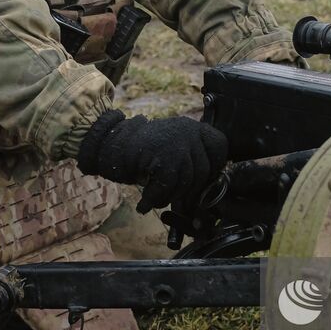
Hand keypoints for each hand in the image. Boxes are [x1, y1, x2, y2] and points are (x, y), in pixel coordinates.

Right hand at [76, 110, 227, 212]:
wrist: (110, 145)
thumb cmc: (144, 153)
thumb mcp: (173, 150)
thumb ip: (191, 164)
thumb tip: (207, 196)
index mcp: (195, 127)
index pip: (219, 148)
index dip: (214, 167)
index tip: (203, 180)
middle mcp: (189, 131)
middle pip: (203, 171)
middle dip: (189, 191)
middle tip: (175, 200)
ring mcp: (178, 143)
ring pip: (187, 182)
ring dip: (170, 196)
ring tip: (155, 199)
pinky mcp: (165, 158)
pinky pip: (168, 187)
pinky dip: (155, 198)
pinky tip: (144, 202)